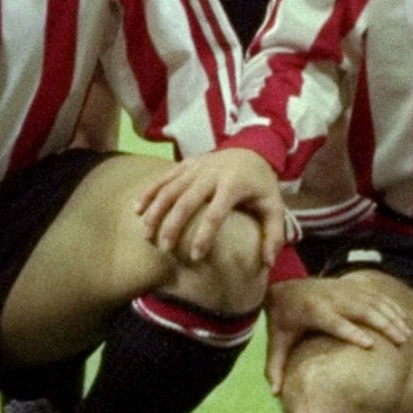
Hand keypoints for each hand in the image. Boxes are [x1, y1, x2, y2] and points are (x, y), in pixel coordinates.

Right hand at [136, 147, 285, 263]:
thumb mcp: (275, 207)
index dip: (204, 235)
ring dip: (156, 210)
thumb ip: (274, 234)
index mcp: (234, 185)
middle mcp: (212, 174)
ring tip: (147, 234)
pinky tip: (137, 209)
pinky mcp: (186, 163)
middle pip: (187, 200)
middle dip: (173, 225)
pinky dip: (149, 192)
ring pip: (170, 188)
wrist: (253, 149)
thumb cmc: (262, 185)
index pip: (215, 213)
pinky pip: (164, 177)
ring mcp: (196, 166)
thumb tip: (268, 263)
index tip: (195, 257)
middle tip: (165, 248)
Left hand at [263, 275, 412, 390]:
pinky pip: (374, 294)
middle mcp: (329, 298)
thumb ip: (274, 367)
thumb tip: (274, 394)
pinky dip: (391, 306)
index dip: (351, 332)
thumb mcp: (276, 342)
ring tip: (407, 335)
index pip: (334, 321)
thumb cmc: (282, 321)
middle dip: (383, 324)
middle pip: (360, 309)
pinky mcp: (349, 287)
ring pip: (371, 301)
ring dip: (391, 316)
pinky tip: (404, 320)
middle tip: (401, 342)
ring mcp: (341, 290)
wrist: (283, 288)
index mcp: (311, 311)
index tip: (370, 345)